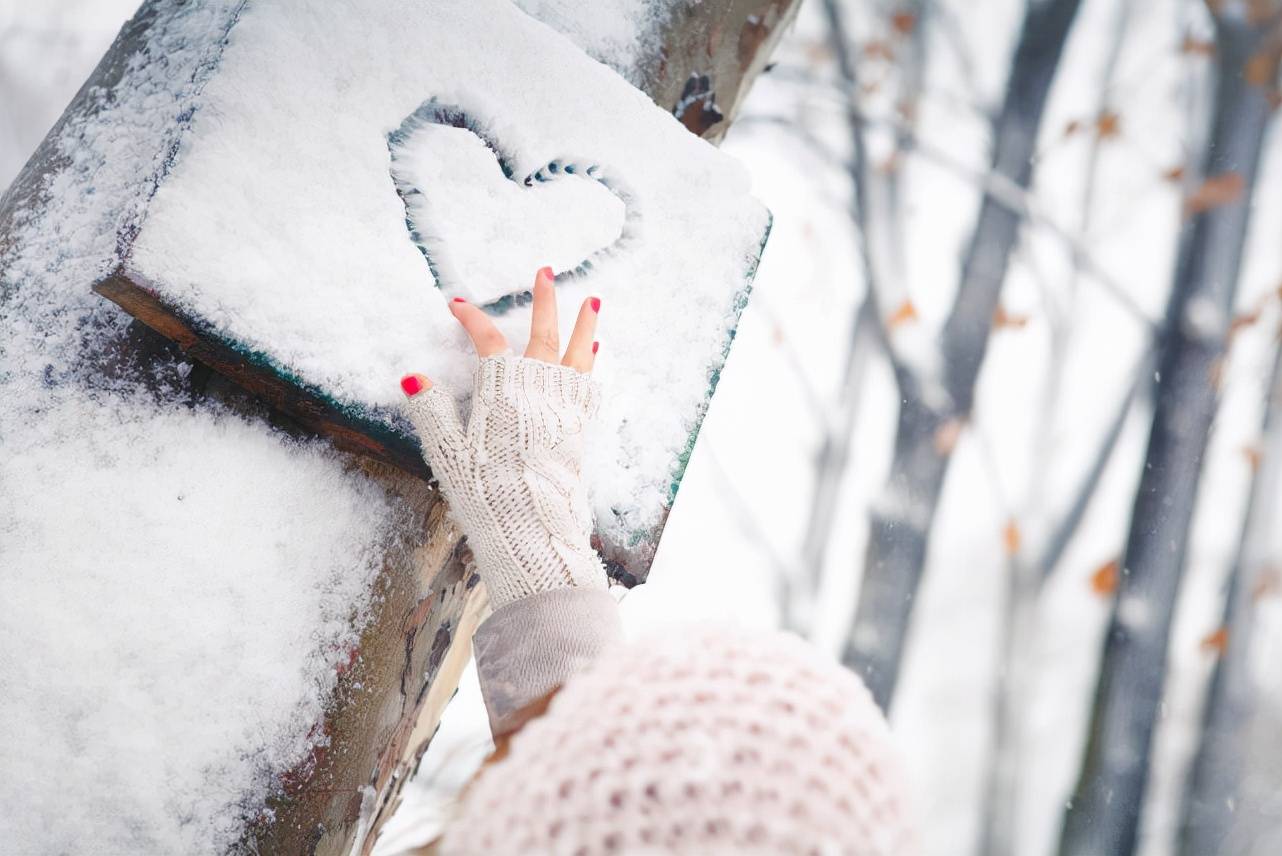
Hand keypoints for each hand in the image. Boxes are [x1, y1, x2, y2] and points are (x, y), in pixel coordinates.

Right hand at [400, 267, 604, 609]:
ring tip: (592, 299)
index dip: (472, 319)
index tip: (457, 303)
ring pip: (577, 355)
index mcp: (503, 392)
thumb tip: (413, 378)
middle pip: (543, 335)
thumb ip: (433, 411)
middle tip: (545, 271)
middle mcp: (539, 392)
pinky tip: (593, 353)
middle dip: (544, 300)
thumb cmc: (487, 493)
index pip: (487, 342)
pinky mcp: (580, 429)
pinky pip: (589, 385)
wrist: (533, 529)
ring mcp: (564, 409)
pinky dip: (590, 363)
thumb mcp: (449, 453)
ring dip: (583, 324)